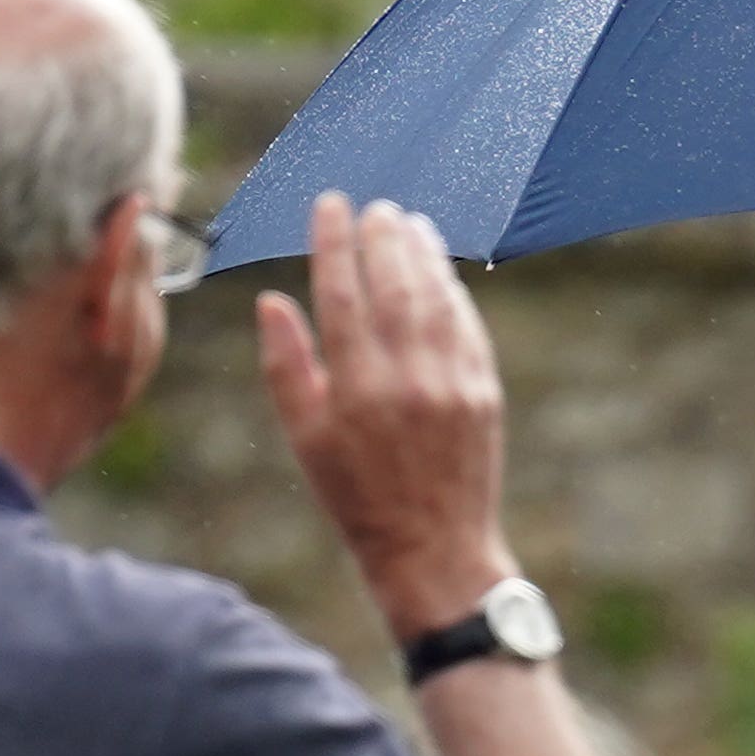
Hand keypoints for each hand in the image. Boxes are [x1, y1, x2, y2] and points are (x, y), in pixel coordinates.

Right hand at [258, 192, 520, 639]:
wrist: (432, 551)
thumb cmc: (357, 498)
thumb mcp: (306, 439)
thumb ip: (286, 366)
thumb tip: (271, 300)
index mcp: (355, 387)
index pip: (341, 291)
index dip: (333, 241)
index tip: (330, 204)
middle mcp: (407, 379)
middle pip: (394, 283)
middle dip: (382, 236)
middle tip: (373, 206)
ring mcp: (452, 383)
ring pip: (435, 297)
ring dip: (421, 253)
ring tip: (407, 222)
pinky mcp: (483, 393)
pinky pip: (467, 326)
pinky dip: (453, 291)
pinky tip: (440, 271)